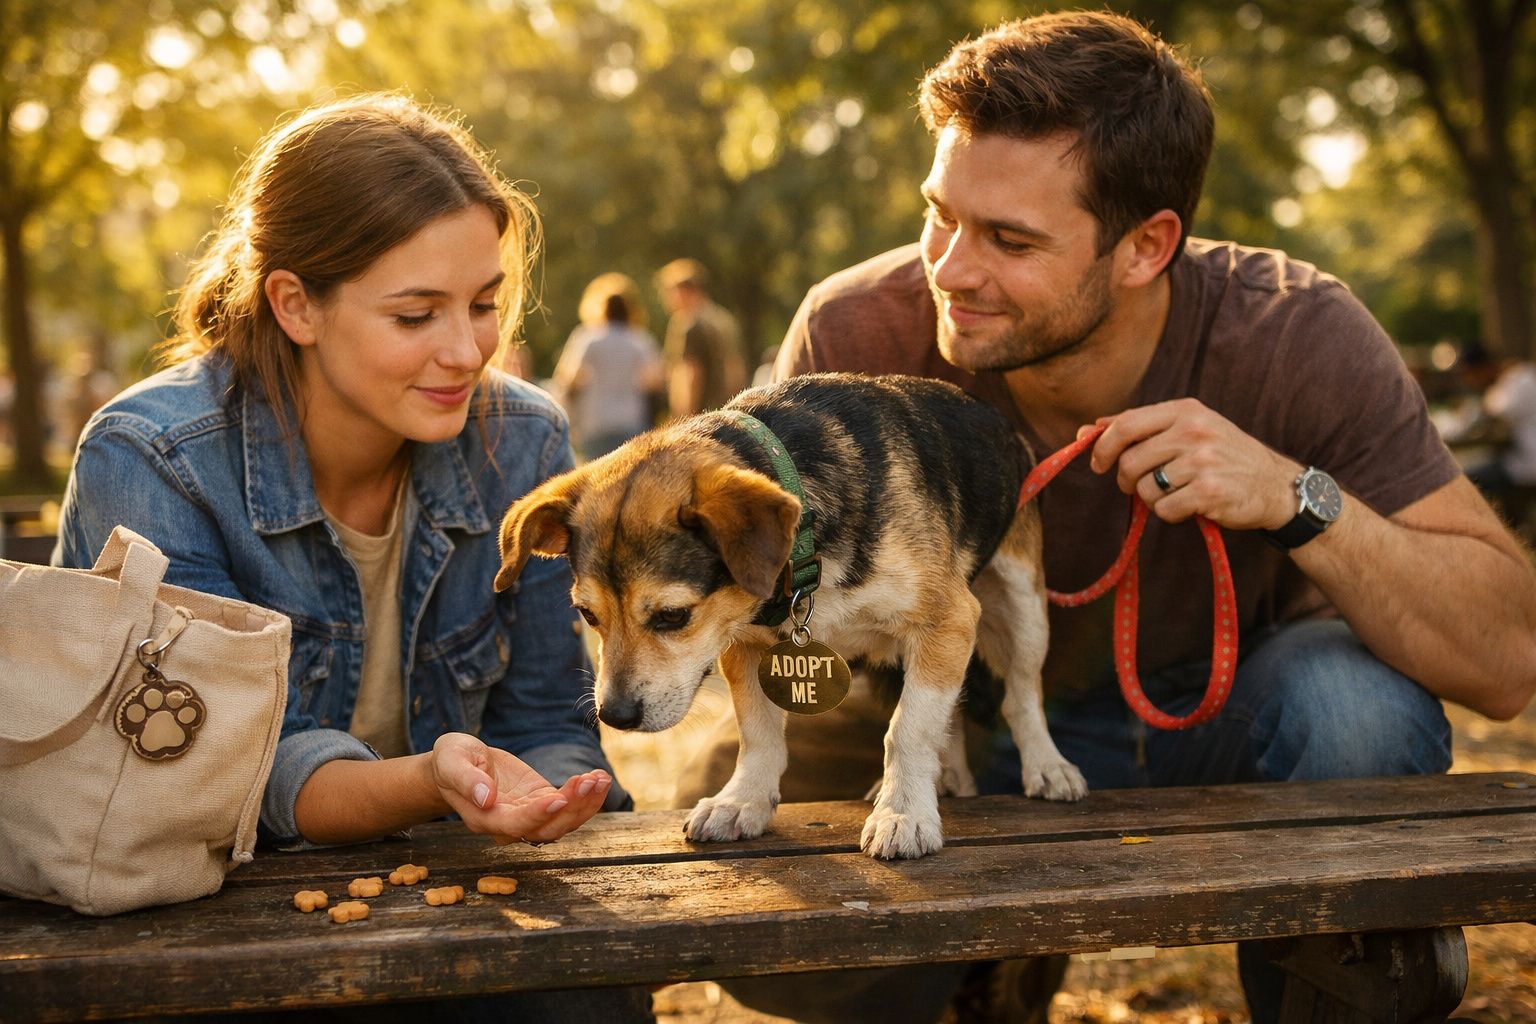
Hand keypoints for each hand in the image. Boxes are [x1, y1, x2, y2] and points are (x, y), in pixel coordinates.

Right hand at [430, 732, 611, 843]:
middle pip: (546, 829)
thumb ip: (466, 780)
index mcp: (485, 818)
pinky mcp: (541, 801)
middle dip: (571, 809)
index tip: (558, 797)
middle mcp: (509, 824)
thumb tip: (485, 797)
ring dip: (585, 804)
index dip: (538, 815)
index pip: (515, 824)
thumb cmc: (451, 761)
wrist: (459, 762)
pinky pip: (568, 806)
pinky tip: (600, 778)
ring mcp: (528, 815)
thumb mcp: (451, 761)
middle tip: (590, 781)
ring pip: (562, 822)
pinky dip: (586, 796)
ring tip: (601, 779)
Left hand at [1082, 398, 1301, 530]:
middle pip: (1129, 461)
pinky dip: (1171, 513)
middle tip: (1140, 486)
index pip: (1126, 425)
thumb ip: (1139, 427)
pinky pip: (1165, 509)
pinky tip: (1190, 506)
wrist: (1274, 485)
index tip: (1098, 464)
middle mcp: (1194, 431)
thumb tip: (1086, 430)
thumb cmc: (1223, 456)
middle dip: (1126, 480)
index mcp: (1185, 411)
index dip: (1102, 447)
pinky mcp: (1209, 492)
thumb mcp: (1188, 429)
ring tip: (1175, 493)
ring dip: (1152, 499)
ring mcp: (1203, 461)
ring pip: (1145, 488)